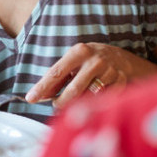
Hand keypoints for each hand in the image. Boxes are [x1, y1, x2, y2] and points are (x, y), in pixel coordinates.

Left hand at [26, 42, 156, 106]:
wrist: (125, 59)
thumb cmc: (93, 61)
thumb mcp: (75, 62)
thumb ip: (59, 77)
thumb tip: (40, 95)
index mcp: (79, 51)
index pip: (56, 72)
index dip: (42, 87)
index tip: (30, 98)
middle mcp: (95, 61)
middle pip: (73, 91)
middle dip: (62, 102)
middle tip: (57, 105)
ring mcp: (110, 72)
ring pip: (88, 98)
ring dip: (79, 104)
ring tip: (78, 100)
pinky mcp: (121, 84)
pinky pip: (103, 102)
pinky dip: (95, 104)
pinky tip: (96, 100)